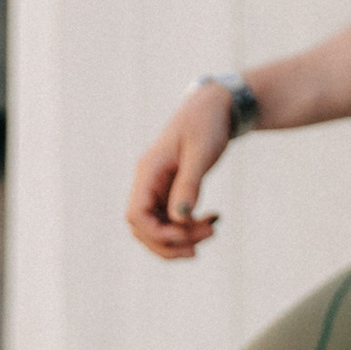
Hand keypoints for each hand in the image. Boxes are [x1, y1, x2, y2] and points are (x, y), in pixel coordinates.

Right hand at [126, 84, 237, 260]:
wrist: (213, 107)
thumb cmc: (206, 124)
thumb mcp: (201, 153)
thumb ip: (189, 185)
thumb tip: (179, 218)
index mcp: (148, 171)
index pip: (136, 215)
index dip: (158, 234)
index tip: (189, 235)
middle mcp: (147, 182)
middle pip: (143, 228)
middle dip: (172, 242)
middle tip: (209, 235)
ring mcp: (157, 188)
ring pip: (158, 227)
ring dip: (183, 237)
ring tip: (213, 229)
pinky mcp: (170, 190)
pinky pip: (172, 219)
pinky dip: (191, 226)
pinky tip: (214, 219)